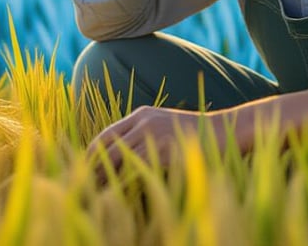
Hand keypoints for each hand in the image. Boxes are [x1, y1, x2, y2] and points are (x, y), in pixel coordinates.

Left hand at [87, 105, 222, 180]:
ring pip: (116, 156)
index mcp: (142, 113)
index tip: (82, 170)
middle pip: (106, 144)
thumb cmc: (197, 136)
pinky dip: (122, 180)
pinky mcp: (162, 147)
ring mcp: (152, 132)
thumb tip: (125, 158)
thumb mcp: (166, 128)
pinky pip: (134, 166)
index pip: (106, 134)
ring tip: (92, 193)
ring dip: (103, 176)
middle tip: (81, 185)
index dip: (92, 153)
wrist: (226, 131)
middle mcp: (143, 120)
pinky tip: (116, 193)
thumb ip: (146, 136)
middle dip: (91, 166)